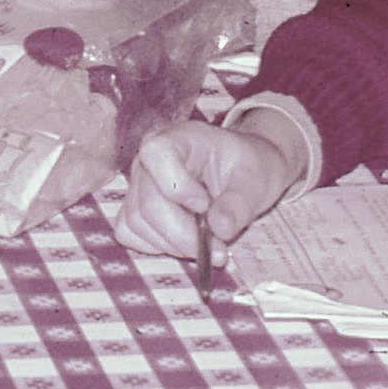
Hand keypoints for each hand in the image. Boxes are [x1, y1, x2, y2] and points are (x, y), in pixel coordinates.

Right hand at [113, 113, 302, 262]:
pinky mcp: (134, 207)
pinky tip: (185, 242)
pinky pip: (131, 233)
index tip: (205, 206)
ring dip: (174, 244)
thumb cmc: (246, 168)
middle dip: (183, 234)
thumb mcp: (257, 180)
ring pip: (138, 223)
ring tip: (207, 245)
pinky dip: (158, 246)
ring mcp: (137, 184)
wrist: (241, 171)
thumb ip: (239, 204)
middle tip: (218, 250)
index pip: (157, 153)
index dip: (177, 186)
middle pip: (149, 203)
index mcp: (178, 138)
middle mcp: (148, 159)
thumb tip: (220, 229)